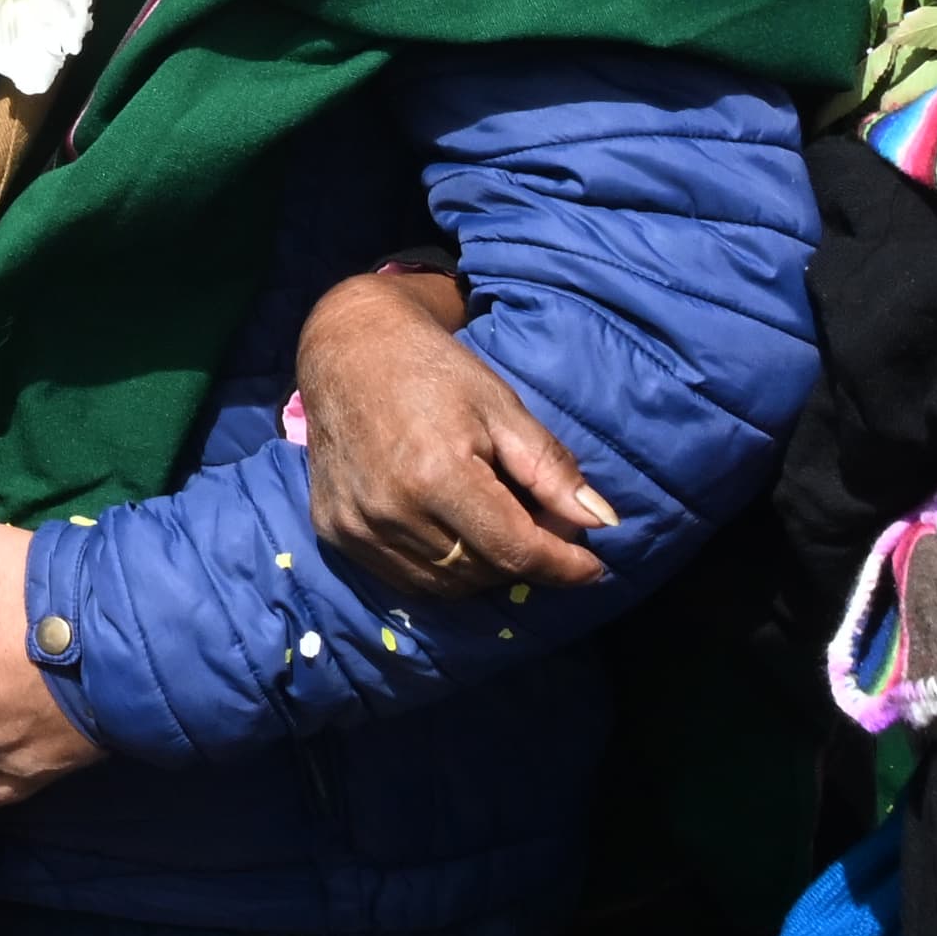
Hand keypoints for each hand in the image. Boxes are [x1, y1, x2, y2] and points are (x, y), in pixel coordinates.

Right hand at [292, 267, 609, 601]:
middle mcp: (391, 509)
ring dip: (484, 569)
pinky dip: (441, 571)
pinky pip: (405, 579)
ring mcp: (357, 526)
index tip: (592, 567)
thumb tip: (600, 523)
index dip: (562, 566)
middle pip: (483, 572)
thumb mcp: (502, 407)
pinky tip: (454, 535)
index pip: (514, 551)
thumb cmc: (433, 371)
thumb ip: (550, 469)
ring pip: (446, 585)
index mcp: (435, 474)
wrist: (347, 350)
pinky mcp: (336, 532)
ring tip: (498, 528)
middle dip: (525, 560)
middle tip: (543, 528)